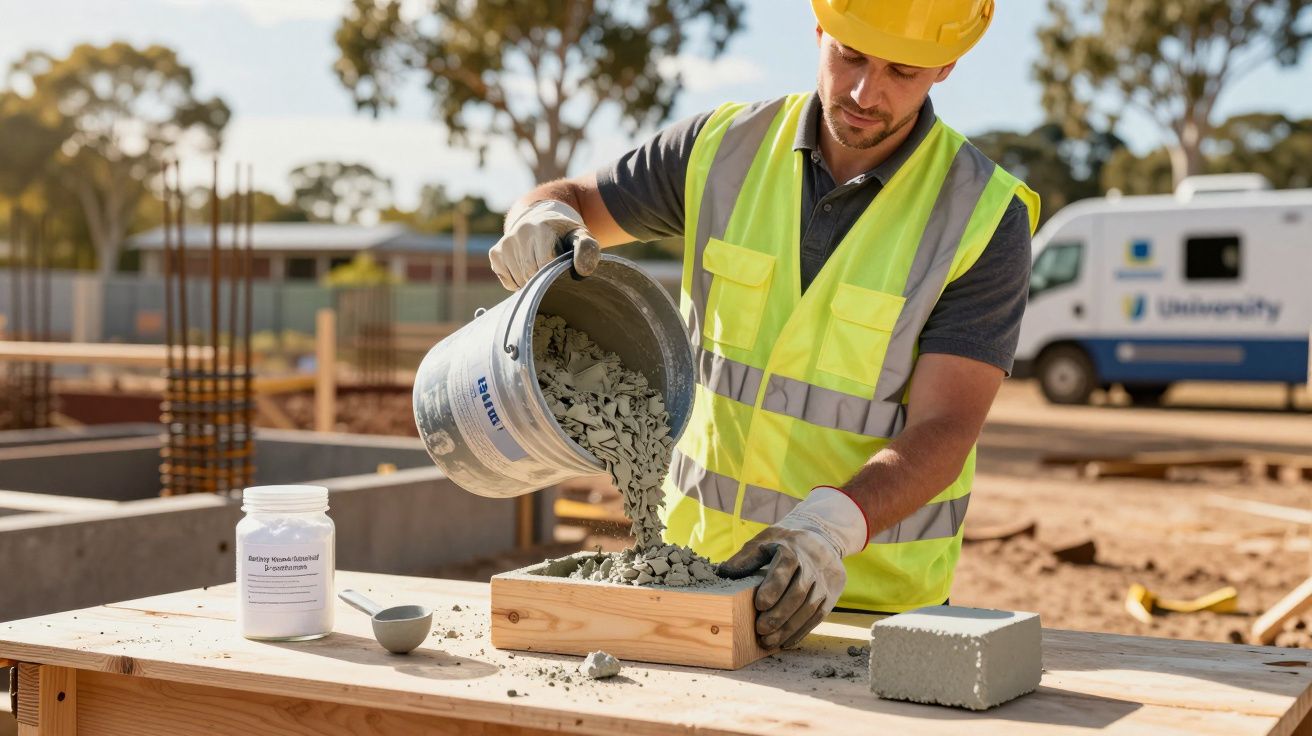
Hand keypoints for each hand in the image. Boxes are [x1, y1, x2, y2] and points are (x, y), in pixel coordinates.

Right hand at [489, 200, 599, 289]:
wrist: (540, 218)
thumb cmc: (564, 233)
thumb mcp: (581, 235)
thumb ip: (588, 249)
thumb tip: (582, 270)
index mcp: (542, 228)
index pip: (546, 264)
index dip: (555, 272)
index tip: (561, 267)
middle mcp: (519, 232)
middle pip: (532, 273)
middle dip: (544, 278)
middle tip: (552, 269)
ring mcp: (505, 243)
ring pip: (519, 280)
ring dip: (532, 282)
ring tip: (541, 267)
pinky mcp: (495, 253)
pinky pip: (508, 281)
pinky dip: (518, 282)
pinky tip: (527, 268)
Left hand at [717, 487, 867, 648]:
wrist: (823, 537)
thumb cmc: (786, 542)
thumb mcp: (765, 539)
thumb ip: (746, 556)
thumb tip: (723, 573)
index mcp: (793, 550)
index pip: (785, 570)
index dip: (773, 588)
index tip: (759, 605)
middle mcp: (812, 566)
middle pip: (798, 593)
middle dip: (779, 615)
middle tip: (760, 630)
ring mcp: (824, 582)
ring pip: (809, 608)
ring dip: (789, 628)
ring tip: (769, 641)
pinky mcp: (831, 595)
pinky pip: (818, 616)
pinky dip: (801, 631)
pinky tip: (786, 642)